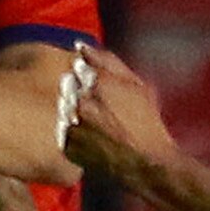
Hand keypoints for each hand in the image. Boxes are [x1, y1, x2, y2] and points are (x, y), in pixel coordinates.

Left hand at [57, 44, 177, 182]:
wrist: (147, 164)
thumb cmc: (146, 123)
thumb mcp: (136, 86)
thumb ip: (108, 62)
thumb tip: (79, 46)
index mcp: (97, 81)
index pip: (77, 66)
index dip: (88, 77)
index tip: (101, 90)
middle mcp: (81, 101)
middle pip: (67, 86)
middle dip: (78, 93)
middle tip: (102, 111)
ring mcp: (72, 124)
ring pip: (63, 109)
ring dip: (74, 113)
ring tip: (100, 127)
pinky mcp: (67, 145)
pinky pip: (62, 132)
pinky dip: (73, 133)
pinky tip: (93, 140)